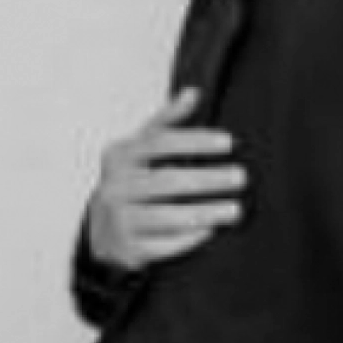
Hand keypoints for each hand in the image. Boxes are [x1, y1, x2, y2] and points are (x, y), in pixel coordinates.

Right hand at [88, 88, 246, 270]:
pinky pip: (163, 245)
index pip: (158, 142)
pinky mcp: (127, 249)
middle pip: (166, 181)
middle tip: (241, 177)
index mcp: (120, 155)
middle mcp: (114, 187)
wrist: (101, 229)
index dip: (195, 141)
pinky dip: (189, 239)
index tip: (229, 142)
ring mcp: (118, 220)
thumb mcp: (141, 148)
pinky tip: (211, 231)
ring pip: (166, 217)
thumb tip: (193, 92)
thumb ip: (167, 121)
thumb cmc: (132, 180)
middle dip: (208, 179)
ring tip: (235, 210)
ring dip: (205, 213)